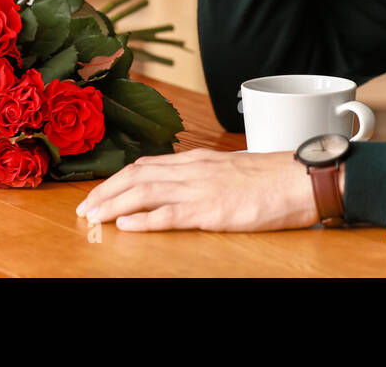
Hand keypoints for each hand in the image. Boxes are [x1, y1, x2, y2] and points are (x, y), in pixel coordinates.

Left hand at [73, 148, 320, 231]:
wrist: (301, 179)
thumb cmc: (274, 177)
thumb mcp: (233, 169)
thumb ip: (208, 174)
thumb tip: (189, 184)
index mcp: (199, 159)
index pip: (147, 165)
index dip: (119, 179)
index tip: (100, 191)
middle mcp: (194, 170)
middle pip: (137, 176)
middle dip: (107, 191)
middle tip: (84, 207)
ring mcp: (201, 189)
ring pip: (145, 193)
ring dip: (114, 204)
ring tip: (93, 216)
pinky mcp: (212, 210)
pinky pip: (169, 214)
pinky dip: (143, 220)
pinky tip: (125, 226)